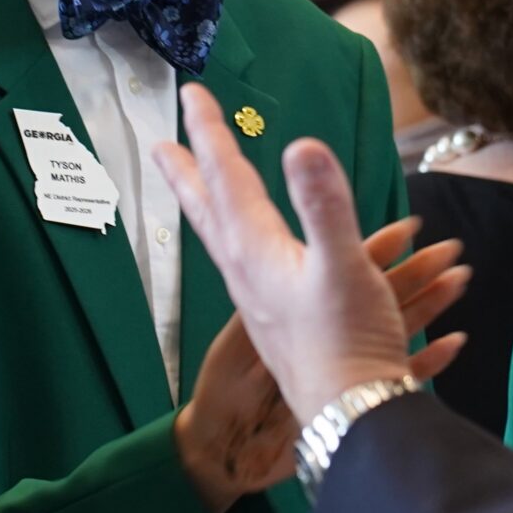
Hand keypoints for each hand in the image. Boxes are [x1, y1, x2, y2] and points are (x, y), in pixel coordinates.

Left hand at [158, 85, 470, 454]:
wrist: (354, 417)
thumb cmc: (350, 345)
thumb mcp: (344, 266)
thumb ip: (324, 205)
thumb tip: (302, 145)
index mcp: (257, 253)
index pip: (228, 180)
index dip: (212, 134)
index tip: (193, 95)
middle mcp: (247, 273)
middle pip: (207, 211)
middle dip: (187, 172)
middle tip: (159, 144)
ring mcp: (258, 300)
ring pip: (222, 239)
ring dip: (207, 205)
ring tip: (198, 189)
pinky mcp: (275, 321)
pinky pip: (244, 265)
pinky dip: (238, 241)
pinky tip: (253, 251)